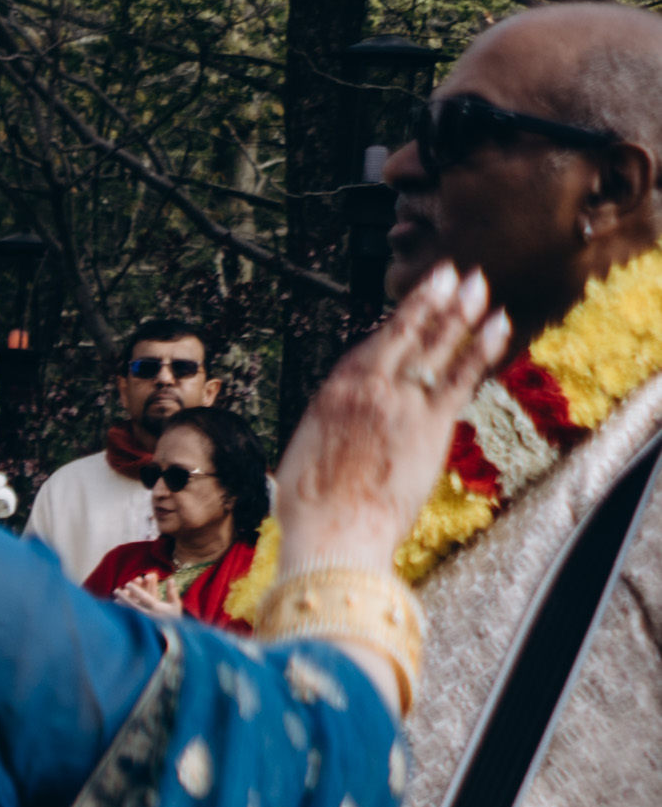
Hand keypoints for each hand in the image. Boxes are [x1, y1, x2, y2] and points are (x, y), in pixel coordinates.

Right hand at [277, 266, 512, 578]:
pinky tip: (499, 323)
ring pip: (436, 344)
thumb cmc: (312, 508)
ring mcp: (402, 402)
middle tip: (449, 272)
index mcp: (333, 395)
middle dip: (429, 299)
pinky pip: (463, 374)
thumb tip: (336, 434)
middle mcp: (368, 388)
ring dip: (460, 310)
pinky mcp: (431, 422)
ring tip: (477, 283)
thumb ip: (330, 432)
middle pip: (405, 332)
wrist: (332, 533)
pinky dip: (484, 346)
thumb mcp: (306, 457)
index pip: (370, 347)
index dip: (396, 322)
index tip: (411, 305)